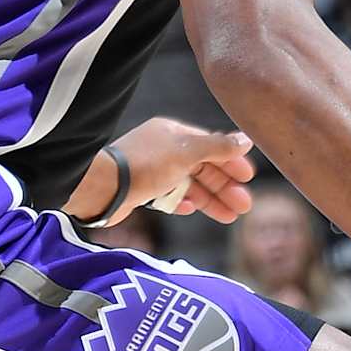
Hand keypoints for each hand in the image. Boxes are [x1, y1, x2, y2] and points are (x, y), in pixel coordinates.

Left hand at [80, 119, 255, 224]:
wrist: (101, 187)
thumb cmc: (144, 165)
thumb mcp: (186, 152)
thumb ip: (217, 146)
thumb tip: (245, 139)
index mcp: (173, 133)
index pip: (210, 145)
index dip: (230, 161)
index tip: (248, 177)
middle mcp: (163, 149)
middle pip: (202, 168)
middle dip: (224, 187)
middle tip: (244, 206)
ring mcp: (151, 170)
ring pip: (188, 185)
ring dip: (210, 200)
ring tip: (229, 217)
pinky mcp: (141, 190)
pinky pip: (168, 196)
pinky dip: (182, 202)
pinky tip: (191, 210)